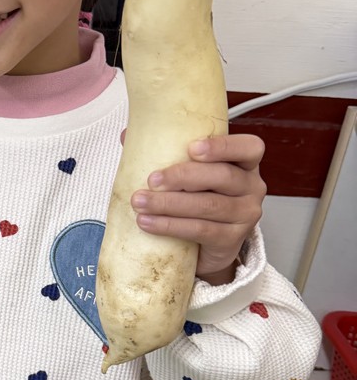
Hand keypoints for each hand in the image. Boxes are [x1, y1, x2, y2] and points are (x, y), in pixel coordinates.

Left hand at [130, 134, 265, 283]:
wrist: (206, 245)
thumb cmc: (198, 197)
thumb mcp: (188, 172)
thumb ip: (166, 150)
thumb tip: (128, 135)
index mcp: (245, 162)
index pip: (249, 148)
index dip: (222, 146)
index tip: (191, 148)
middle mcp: (252, 187)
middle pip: (223, 176)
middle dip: (183, 176)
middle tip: (152, 180)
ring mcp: (245, 215)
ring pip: (208, 206)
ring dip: (169, 204)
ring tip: (139, 202)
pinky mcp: (232, 240)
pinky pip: (201, 230)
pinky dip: (171, 226)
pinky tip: (148, 223)